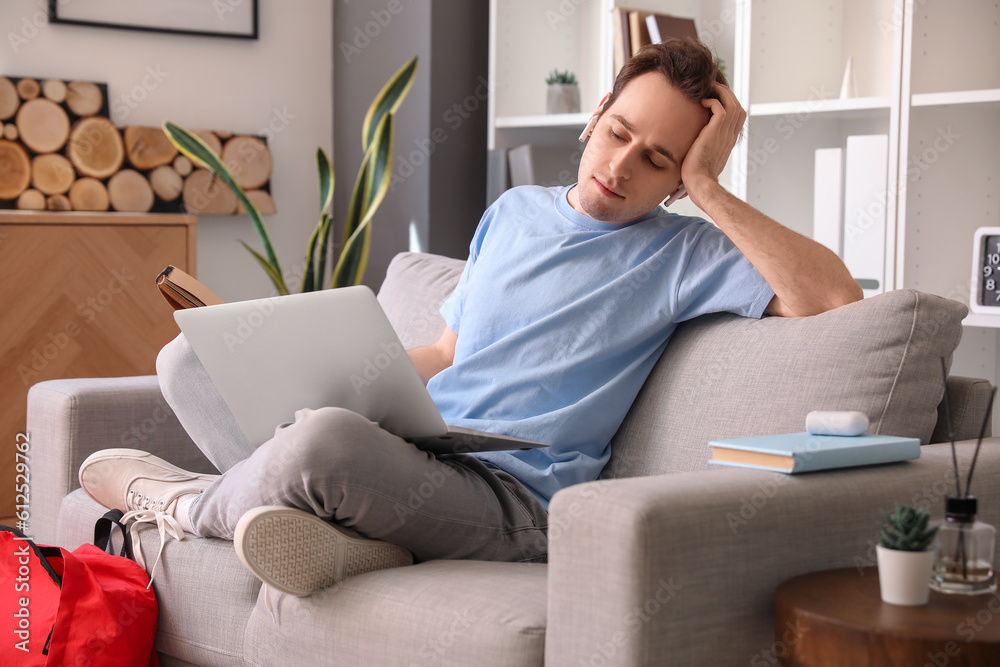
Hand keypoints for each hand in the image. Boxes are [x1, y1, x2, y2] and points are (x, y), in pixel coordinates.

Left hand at [680, 83, 745, 199]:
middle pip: (738, 106)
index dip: (730, 103)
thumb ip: (704, 150)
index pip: (738, 116)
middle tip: (713, 88)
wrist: (700, 184)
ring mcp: (724, 134)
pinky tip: (701, 102)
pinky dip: (712, 101)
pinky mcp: (715, 133)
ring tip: (709, 89)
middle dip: (727, 93)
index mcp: (729, 141)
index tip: (717, 98)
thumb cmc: (698, 177)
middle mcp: (730, 136)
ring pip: (732, 103)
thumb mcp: (704, 160)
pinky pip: (720, 109)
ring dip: (721, 92)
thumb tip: (692, 149)